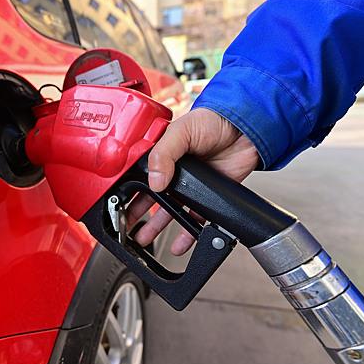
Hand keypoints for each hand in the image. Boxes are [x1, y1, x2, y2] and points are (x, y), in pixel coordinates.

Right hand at [126, 108, 259, 254]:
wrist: (246, 130)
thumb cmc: (213, 120)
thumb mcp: (181, 131)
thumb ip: (163, 154)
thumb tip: (154, 181)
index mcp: (160, 153)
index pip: (137, 175)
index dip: (127, 190)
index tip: (117, 204)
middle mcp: (172, 170)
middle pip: (149, 197)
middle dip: (136, 214)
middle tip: (125, 226)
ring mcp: (189, 185)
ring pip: (169, 211)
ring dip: (157, 227)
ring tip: (144, 239)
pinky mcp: (206, 196)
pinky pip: (194, 219)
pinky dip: (187, 234)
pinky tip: (179, 243)